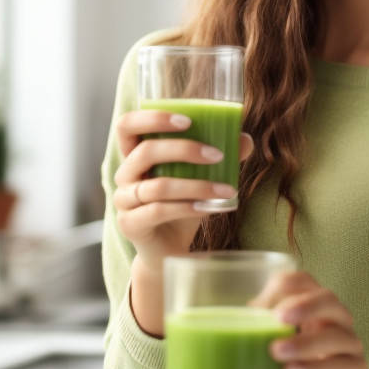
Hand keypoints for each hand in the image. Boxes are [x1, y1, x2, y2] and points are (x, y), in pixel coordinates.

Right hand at [111, 109, 253, 333]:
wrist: (169, 250)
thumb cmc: (182, 206)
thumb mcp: (200, 179)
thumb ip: (218, 157)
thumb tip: (244, 139)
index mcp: (135, 155)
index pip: (127, 125)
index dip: (152, 118)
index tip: (187, 120)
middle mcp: (125, 174)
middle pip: (145, 151)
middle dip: (184, 149)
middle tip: (217, 155)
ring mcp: (124, 200)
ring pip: (158, 186)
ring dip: (197, 185)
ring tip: (227, 189)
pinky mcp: (130, 224)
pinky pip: (159, 211)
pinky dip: (189, 207)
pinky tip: (211, 208)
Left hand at [252, 271, 368, 368]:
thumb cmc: (310, 360)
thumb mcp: (292, 340)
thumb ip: (267, 328)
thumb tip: (239, 321)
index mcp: (319, 309)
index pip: (308, 283)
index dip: (290, 289)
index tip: (271, 311)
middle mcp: (341, 324)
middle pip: (331, 304)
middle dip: (305, 311)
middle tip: (277, 331)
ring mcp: (353, 354)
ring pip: (339, 348)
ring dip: (310, 359)